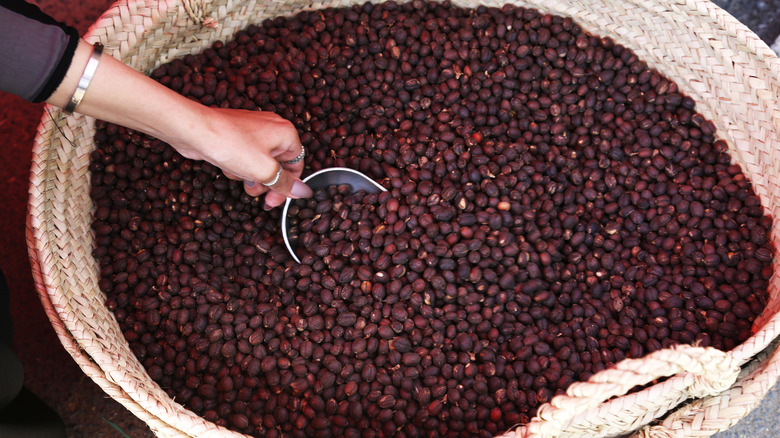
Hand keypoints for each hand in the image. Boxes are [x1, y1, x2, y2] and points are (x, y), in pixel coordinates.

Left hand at [170, 107, 312, 208]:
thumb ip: (286, 183)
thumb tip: (303, 191)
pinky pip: (244, 157)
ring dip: (250, 175)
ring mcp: (252, 130)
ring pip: (260, 162)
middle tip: (255, 191)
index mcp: (285, 133)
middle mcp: (271, 128)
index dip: (288, 184)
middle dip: (266, 181)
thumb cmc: (230, 144)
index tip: (276, 199)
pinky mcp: (236, 134)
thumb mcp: (264, 171)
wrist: (195, 131)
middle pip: (278, 164)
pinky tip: (228, 165)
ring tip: (239, 176)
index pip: (297, 164)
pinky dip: (238, 165)